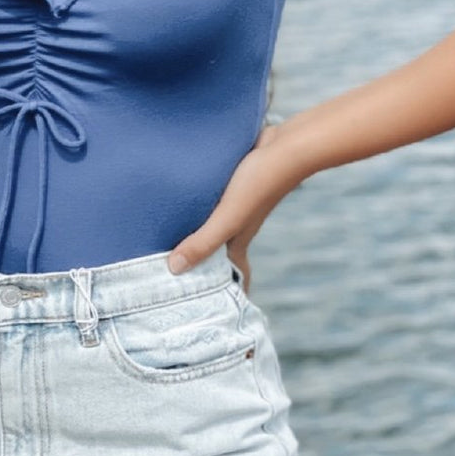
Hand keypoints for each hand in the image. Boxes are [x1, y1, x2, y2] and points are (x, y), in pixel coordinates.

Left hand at [166, 123, 298, 295]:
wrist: (286, 146)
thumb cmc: (260, 183)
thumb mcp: (228, 216)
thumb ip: (203, 241)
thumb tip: (174, 270)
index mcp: (238, 238)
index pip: (235, 273)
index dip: (228, 291)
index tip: (216, 309)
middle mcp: (239, 223)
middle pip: (220, 248)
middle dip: (204, 262)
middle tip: (175, 274)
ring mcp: (237, 202)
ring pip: (215, 222)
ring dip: (198, 230)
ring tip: (168, 236)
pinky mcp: (233, 182)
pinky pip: (213, 198)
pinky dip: (199, 203)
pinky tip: (180, 195)